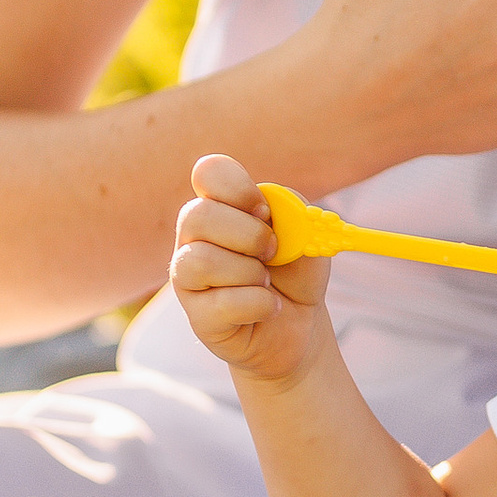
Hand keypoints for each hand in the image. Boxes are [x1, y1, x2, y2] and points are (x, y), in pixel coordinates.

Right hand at [170, 154, 331, 386]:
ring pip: (200, 261)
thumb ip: (293, 213)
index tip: (265, 210)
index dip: (238, 187)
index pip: (208, 172)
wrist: (300, 323)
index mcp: (221, 206)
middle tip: (273, 251)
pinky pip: (221, 303)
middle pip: (197, 215)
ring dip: (250, 272)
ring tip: (266, 282)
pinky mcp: (198, 317)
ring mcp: (189, 279)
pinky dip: (259, 304)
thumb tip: (270, 212)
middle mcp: (194, 238)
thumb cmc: (295, 272)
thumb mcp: (307, 234)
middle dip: (249, 234)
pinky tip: (268, 307)